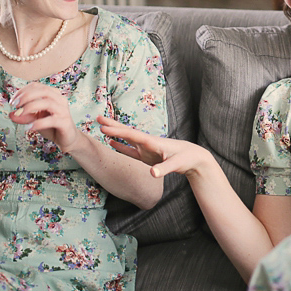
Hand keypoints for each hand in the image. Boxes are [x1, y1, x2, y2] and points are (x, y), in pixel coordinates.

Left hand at [10, 83, 81, 152]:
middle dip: (26, 96)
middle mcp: (60, 99)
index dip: (22, 91)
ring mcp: (63, 110)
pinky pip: (51, 120)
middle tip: (14, 105)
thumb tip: (10, 114)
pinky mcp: (65, 122)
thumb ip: (24, 116)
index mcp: (53, 94)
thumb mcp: (35, 120)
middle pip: (43, 91)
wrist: (67, 138)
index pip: (36, 86)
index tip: (12, 101)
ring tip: (19, 114)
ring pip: (47, 103)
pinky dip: (38, 123)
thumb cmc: (51, 126)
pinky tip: (29, 127)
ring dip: (30, 107)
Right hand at [97, 115, 212, 178]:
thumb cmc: (186, 158)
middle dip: (113, 125)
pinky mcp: (147, 156)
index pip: (131, 135)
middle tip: (97, 117)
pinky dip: (121, 146)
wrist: (193, 157)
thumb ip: (164, 168)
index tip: (103, 127)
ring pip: (127, 139)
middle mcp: (147, 142)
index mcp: (152, 141)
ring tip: (101, 126)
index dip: (117, 131)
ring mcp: (146, 148)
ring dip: (115, 133)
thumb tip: (152, 173)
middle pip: (127, 132)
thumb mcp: (176, 164)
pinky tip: (112, 142)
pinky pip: (130, 150)